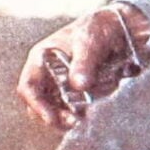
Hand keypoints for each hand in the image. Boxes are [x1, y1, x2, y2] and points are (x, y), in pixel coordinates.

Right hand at [17, 3, 149, 128]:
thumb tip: (79, 85)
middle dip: (55, 116)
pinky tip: (98, 106)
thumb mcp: (91, 41)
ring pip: (58, 110)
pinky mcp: (78, 93)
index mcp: (41, 58)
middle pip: (40, 105)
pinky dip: (85, 111)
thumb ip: (84, 62)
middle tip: (75, 121)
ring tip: (88, 115)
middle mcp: (48, 74)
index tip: (51, 118)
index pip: (28, 87)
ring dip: (71, 115)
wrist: (120, 29)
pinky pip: (76, 109)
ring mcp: (62, 85)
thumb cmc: (98, 29)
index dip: (36, 105)